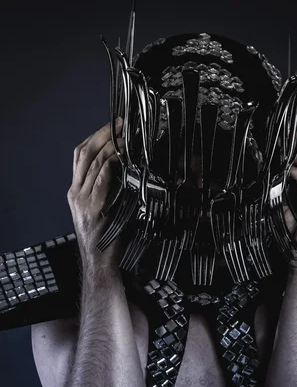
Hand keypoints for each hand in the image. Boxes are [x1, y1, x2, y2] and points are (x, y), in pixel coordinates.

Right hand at [67, 118, 124, 271]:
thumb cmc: (109, 237)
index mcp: (77, 191)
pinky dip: (109, 167)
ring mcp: (82, 201)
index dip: (96, 136)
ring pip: (92, 164)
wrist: (100, 264)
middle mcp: (75, 193)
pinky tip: (121, 157)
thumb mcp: (107, 208)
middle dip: (103, 135)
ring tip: (126, 136)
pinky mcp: (93, 210)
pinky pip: (100, 183)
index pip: (81, 154)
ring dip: (110, 147)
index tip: (113, 125)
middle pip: (84, 153)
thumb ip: (112, 189)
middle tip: (121, 123)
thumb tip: (131, 167)